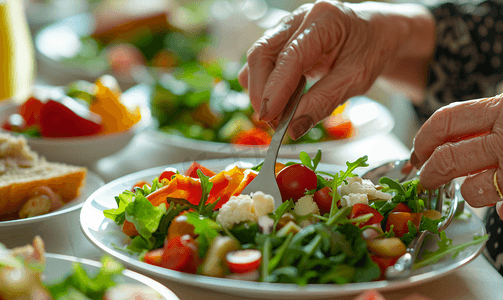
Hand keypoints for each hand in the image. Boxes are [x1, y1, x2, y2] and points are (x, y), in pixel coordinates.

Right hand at [238, 0, 434, 139]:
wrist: (375, 33)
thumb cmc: (370, 50)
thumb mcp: (356, 79)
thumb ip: (323, 103)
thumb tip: (293, 128)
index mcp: (324, 20)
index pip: (290, 56)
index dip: (275, 88)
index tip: (268, 116)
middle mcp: (299, 18)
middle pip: (262, 53)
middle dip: (261, 92)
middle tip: (272, 123)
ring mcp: (286, 26)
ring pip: (257, 58)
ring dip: (260, 90)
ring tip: (277, 116)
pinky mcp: (280, 39)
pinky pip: (261, 61)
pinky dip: (264, 84)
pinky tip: (277, 99)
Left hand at [410, 95, 502, 218]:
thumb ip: (485, 119)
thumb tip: (447, 141)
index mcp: (498, 109)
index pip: (443, 122)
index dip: (423, 140)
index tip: (417, 153)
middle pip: (447, 158)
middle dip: (430, 174)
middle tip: (427, 180)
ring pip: (472, 189)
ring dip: (467, 193)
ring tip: (473, 189)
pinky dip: (501, 210)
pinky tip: (502, 206)